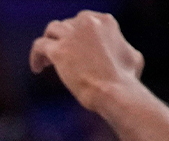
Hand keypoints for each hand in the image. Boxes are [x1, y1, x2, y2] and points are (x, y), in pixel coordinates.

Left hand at [29, 11, 144, 111]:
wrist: (114, 91)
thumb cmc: (125, 80)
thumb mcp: (132, 56)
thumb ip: (121, 46)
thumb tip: (119, 48)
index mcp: (105, 21)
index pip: (85, 21)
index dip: (78, 34)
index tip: (76, 48)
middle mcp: (87, 23)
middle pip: (67, 24)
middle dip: (64, 38)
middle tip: (62, 55)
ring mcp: (71, 35)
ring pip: (51, 30)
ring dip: (49, 43)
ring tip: (46, 61)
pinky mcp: (58, 50)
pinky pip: (39, 46)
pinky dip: (35, 56)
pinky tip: (37, 68)